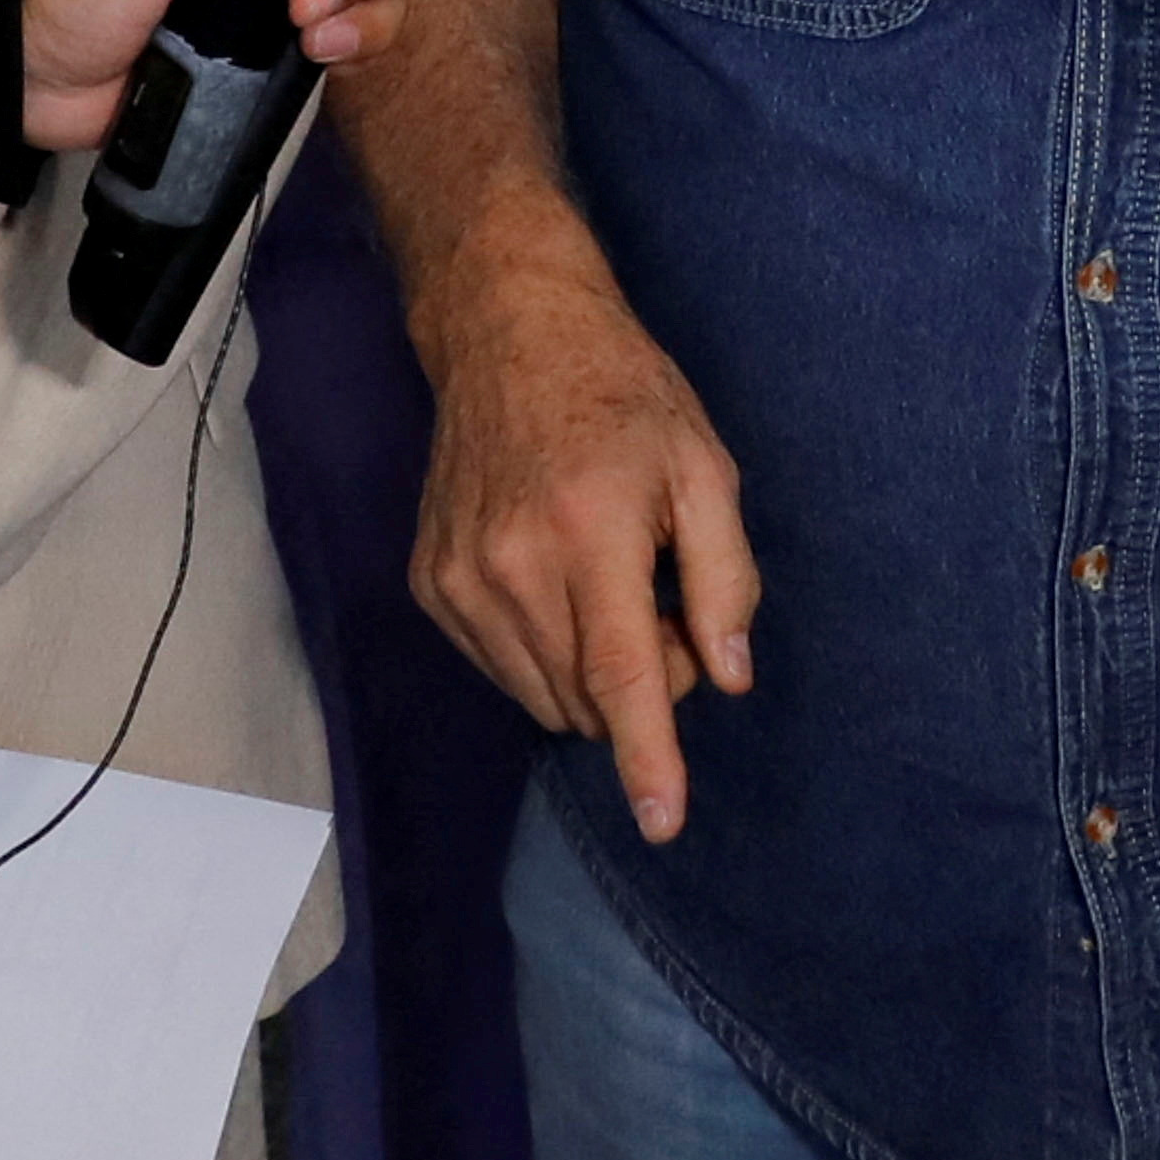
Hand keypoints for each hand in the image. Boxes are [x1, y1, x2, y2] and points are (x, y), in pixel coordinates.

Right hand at [408, 244, 755, 841]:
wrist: (508, 334)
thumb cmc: (623, 395)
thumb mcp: (704, 466)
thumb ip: (724, 577)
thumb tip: (727, 678)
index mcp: (591, 531)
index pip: (622, 676)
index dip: (648, 758)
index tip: (662, 825)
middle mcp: (513, 565)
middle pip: (588, 699)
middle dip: (644, 681)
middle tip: (663, 601)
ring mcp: (461, 579)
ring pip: (544, 695)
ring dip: (592, 674)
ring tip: (609, 582)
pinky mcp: (431, 584)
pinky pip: (501, 667)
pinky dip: (543, 651)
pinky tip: (556, 579)